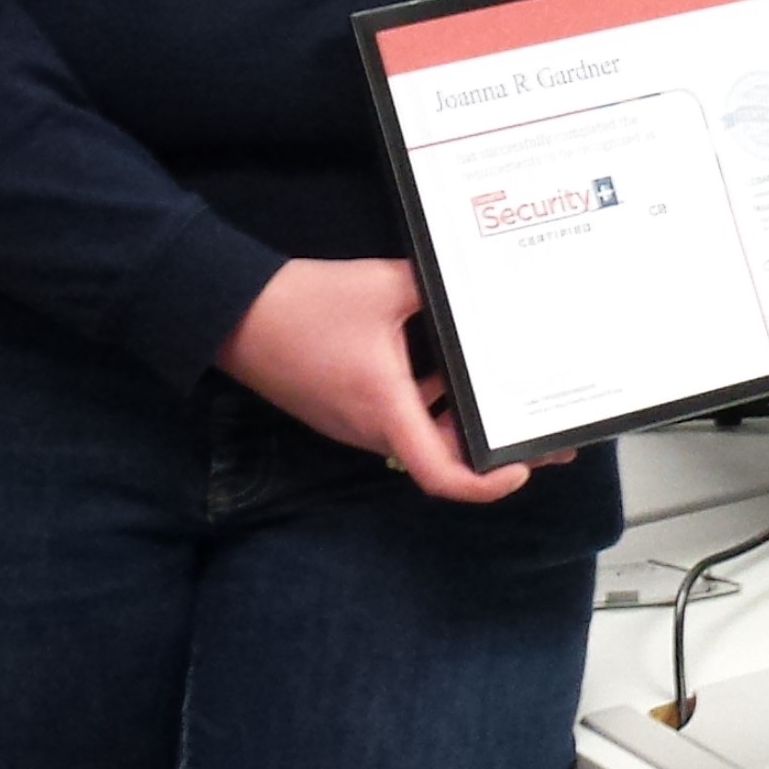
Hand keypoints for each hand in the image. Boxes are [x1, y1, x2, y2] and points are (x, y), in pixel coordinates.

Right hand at [215, 257, 531, 504]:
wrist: (233, 315)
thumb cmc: (305, 304)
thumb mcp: (382, 284)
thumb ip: (434, 287)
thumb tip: (475, 287)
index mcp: (386, 408)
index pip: (441, 475)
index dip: (487, 484)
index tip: (523, 467)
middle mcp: (371, 429)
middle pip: (438, 458)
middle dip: (487, 449)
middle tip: (534, 432)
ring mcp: (353, 424)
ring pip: (418, 437)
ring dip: (456, 424)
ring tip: (499, 398)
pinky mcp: (341, 410)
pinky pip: (395, 420)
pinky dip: (427, 406)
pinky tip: (443, 369)